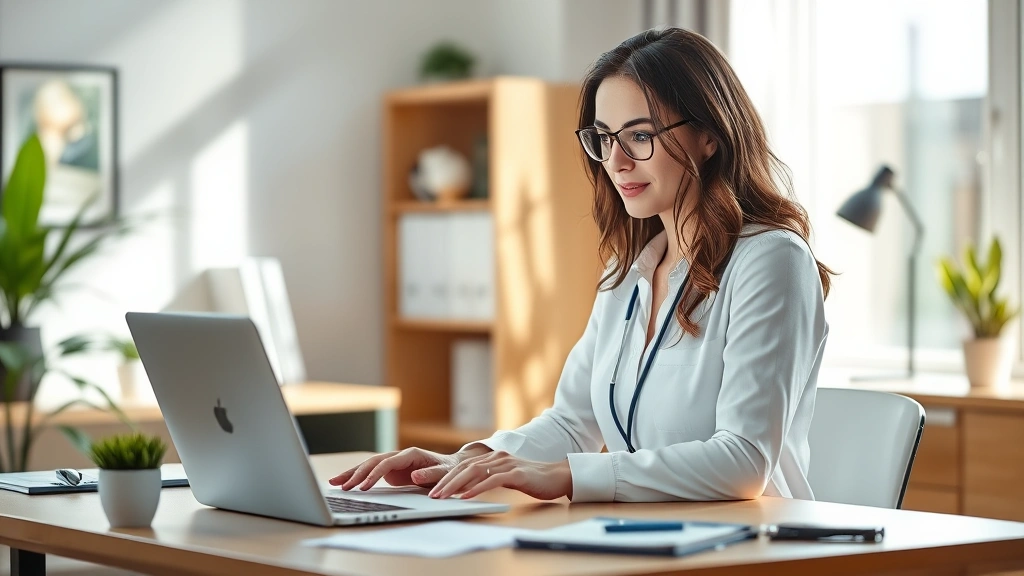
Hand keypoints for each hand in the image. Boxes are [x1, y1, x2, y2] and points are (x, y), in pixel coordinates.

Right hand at [329, 445, 490, 490]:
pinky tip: (343, 483)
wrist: (451, 467)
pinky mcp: (390, 471)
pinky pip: (370, 472)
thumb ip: (431, 475)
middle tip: (342, 486)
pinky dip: (357, 477)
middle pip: (373, 462)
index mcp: (410, 454)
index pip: (387, 463)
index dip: (374, 474)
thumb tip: (415, 476)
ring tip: (333, 483)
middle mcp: (399, 455)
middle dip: (356, 473)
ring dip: (351, 473)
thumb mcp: (445, 473)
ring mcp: (393, 462)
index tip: (363, 486)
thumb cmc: (450, 471)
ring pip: (368, 465)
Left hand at [428, 451, 572, 500]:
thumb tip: (466, 489)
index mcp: (493, 457)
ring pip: (474, 472)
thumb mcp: (506, 477)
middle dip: (446, 481)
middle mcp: (497, 457)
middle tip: (432, 494)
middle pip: (464, 466)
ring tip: (443, 496)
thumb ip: (489, 478)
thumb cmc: (532, 479)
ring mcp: (506, 463)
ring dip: (455, 485)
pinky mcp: (516, 473)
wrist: (558, 477)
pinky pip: (491, 480)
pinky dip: (476, 489)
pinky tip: (465, 497)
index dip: (447, 476)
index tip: (433, 488)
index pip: (463, 465)